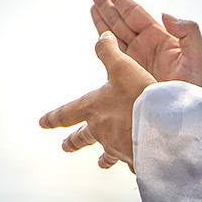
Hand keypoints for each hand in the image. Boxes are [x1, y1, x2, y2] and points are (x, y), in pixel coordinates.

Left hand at [39, 31, 156, 170]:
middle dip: (73, 141)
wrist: (159, 127)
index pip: (66, 113)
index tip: (42, 123)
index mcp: (93, 109)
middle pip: (82, 137)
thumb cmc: (138, 96)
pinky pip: (129, 161)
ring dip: (103, 158)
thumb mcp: (122, 67)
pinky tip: (133, 164)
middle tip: (65, 146)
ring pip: (106, 153)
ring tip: (101, 163)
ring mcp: (116, 147)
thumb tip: (102, 36)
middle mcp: (100, 130)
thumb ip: (109, 51)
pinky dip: (130, 162)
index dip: (53, 117)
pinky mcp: (134, 158)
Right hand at [91, 0, 201, 87]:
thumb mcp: (199, 58)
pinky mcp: (130, 76)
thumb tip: (165, 15)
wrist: (188, 116)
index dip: (123, 1)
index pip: (138, 16)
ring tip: (92, 5)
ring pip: (116, 36)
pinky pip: (113, 56)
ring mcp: (138, 62)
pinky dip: (103, 44)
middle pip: (124, 22)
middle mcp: (148, 48)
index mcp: (163, 40)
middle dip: (109, 7)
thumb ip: (188, 32)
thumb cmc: (198, 89)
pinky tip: (97, 35)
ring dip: (103, 21)